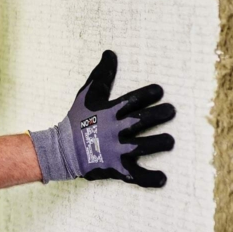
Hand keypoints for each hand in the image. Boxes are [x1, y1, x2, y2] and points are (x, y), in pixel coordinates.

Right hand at [30, 51, 174, 187]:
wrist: (61, 149)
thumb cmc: (76, 120)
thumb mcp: (87, 94)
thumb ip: (102, 75)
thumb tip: (110, 52)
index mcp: (108, 111)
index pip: (131, 100)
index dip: (148, 94)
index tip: (160, 91)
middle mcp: (114, 130)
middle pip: (141, 121)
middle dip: (159, 115)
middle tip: (171, 111)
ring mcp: (115, 150)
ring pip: (142, 146)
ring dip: (158, 143)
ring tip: (170, 141)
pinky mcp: (116, 168)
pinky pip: (135, 175)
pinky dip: (149, 178)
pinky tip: (163, 178)